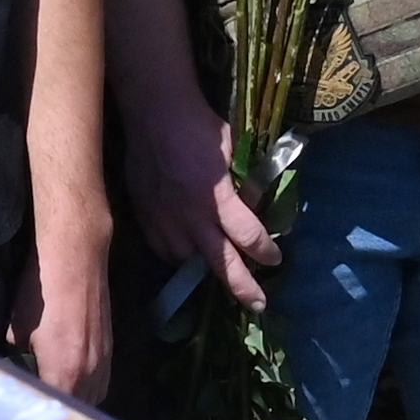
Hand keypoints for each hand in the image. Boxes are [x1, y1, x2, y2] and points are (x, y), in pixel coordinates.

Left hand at [17, 195, 117, 411]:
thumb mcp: (17, 329)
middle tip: (43, 413)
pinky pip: (102, 381)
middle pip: (80, 410)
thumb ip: (16, 357)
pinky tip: (74, 381)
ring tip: (59, 401)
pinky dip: (89, 386)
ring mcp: (104, 361)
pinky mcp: (110, 348)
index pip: (56, 410)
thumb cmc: (40, 293)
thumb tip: (12, 369)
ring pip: (95, 398)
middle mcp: (90, 373)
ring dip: (79, 402)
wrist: (75, 260)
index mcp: (64, 373)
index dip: (43, 416)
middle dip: (63, 413)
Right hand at [121, 83, 271, 307]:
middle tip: (258, 305)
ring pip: (187, 262)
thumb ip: (242, 184)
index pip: (248, 237)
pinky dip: (177, 255)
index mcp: (217, 198)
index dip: (266, 253)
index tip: (275, 260)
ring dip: (204, 269)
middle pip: (220, 264)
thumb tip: (252, 205)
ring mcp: (164, 219)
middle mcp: (191, 216)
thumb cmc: (200, 128)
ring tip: (216, 272)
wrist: (155, 114)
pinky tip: (185, 252)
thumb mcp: (234, 154)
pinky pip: (163, 248)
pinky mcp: (144, 217)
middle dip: (242, 287)